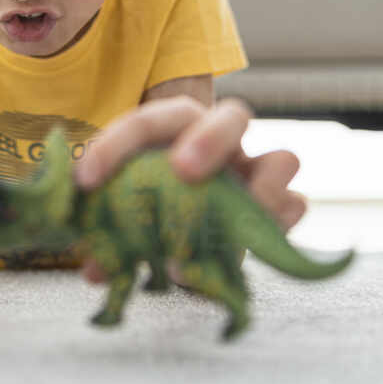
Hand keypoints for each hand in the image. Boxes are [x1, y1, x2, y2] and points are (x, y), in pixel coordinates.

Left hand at [72, 95, 307, 284]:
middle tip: (183, 171)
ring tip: (229, 225)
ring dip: (262, 190)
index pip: (150, 121)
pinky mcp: (277, 208)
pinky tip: (239, 252)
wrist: (184, 215)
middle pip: (235, 115)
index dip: (116, 145)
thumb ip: (109, 226)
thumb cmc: (149, 199)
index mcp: (178, 126)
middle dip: (210, 139)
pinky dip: (274, 227)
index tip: (87, 179)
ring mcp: (256, 172)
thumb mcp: (123, 204)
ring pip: (284, 160)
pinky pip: (295, 208)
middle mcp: (223, 141)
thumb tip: (94, 268)